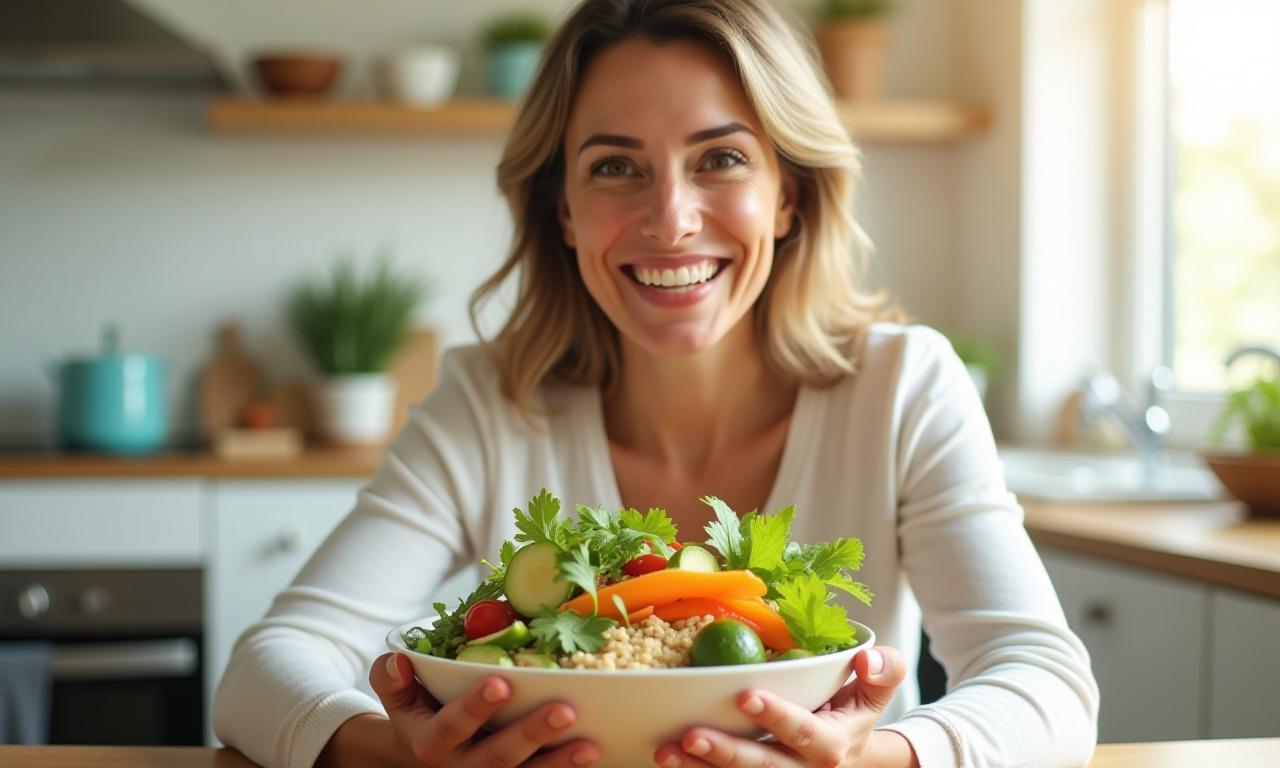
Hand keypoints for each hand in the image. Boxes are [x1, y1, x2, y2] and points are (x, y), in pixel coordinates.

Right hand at [367, 651, 599, 765]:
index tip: (502, 681)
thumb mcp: (397, 695)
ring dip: (558, 764)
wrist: (423, 753)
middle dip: (530, 735)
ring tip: (589, 745)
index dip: (475, 707)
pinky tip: (591, 759)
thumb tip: (400, 662)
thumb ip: (391, 677)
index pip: (451, 726)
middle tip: (564, 710)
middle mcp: (461, 767)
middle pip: (497, 758)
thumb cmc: (420, 710)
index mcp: (431, 742)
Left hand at [653, 646, 911, 767]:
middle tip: (689, 736)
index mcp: (831, 745)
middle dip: (724, 753)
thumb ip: (884, 670)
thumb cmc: (853, 713)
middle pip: (762, 767)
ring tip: (666, 752)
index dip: (775, 716)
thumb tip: (864, 660)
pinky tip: (667, 761)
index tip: (745, 696)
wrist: (852, 759)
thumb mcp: (877, 691)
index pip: (802, 732)